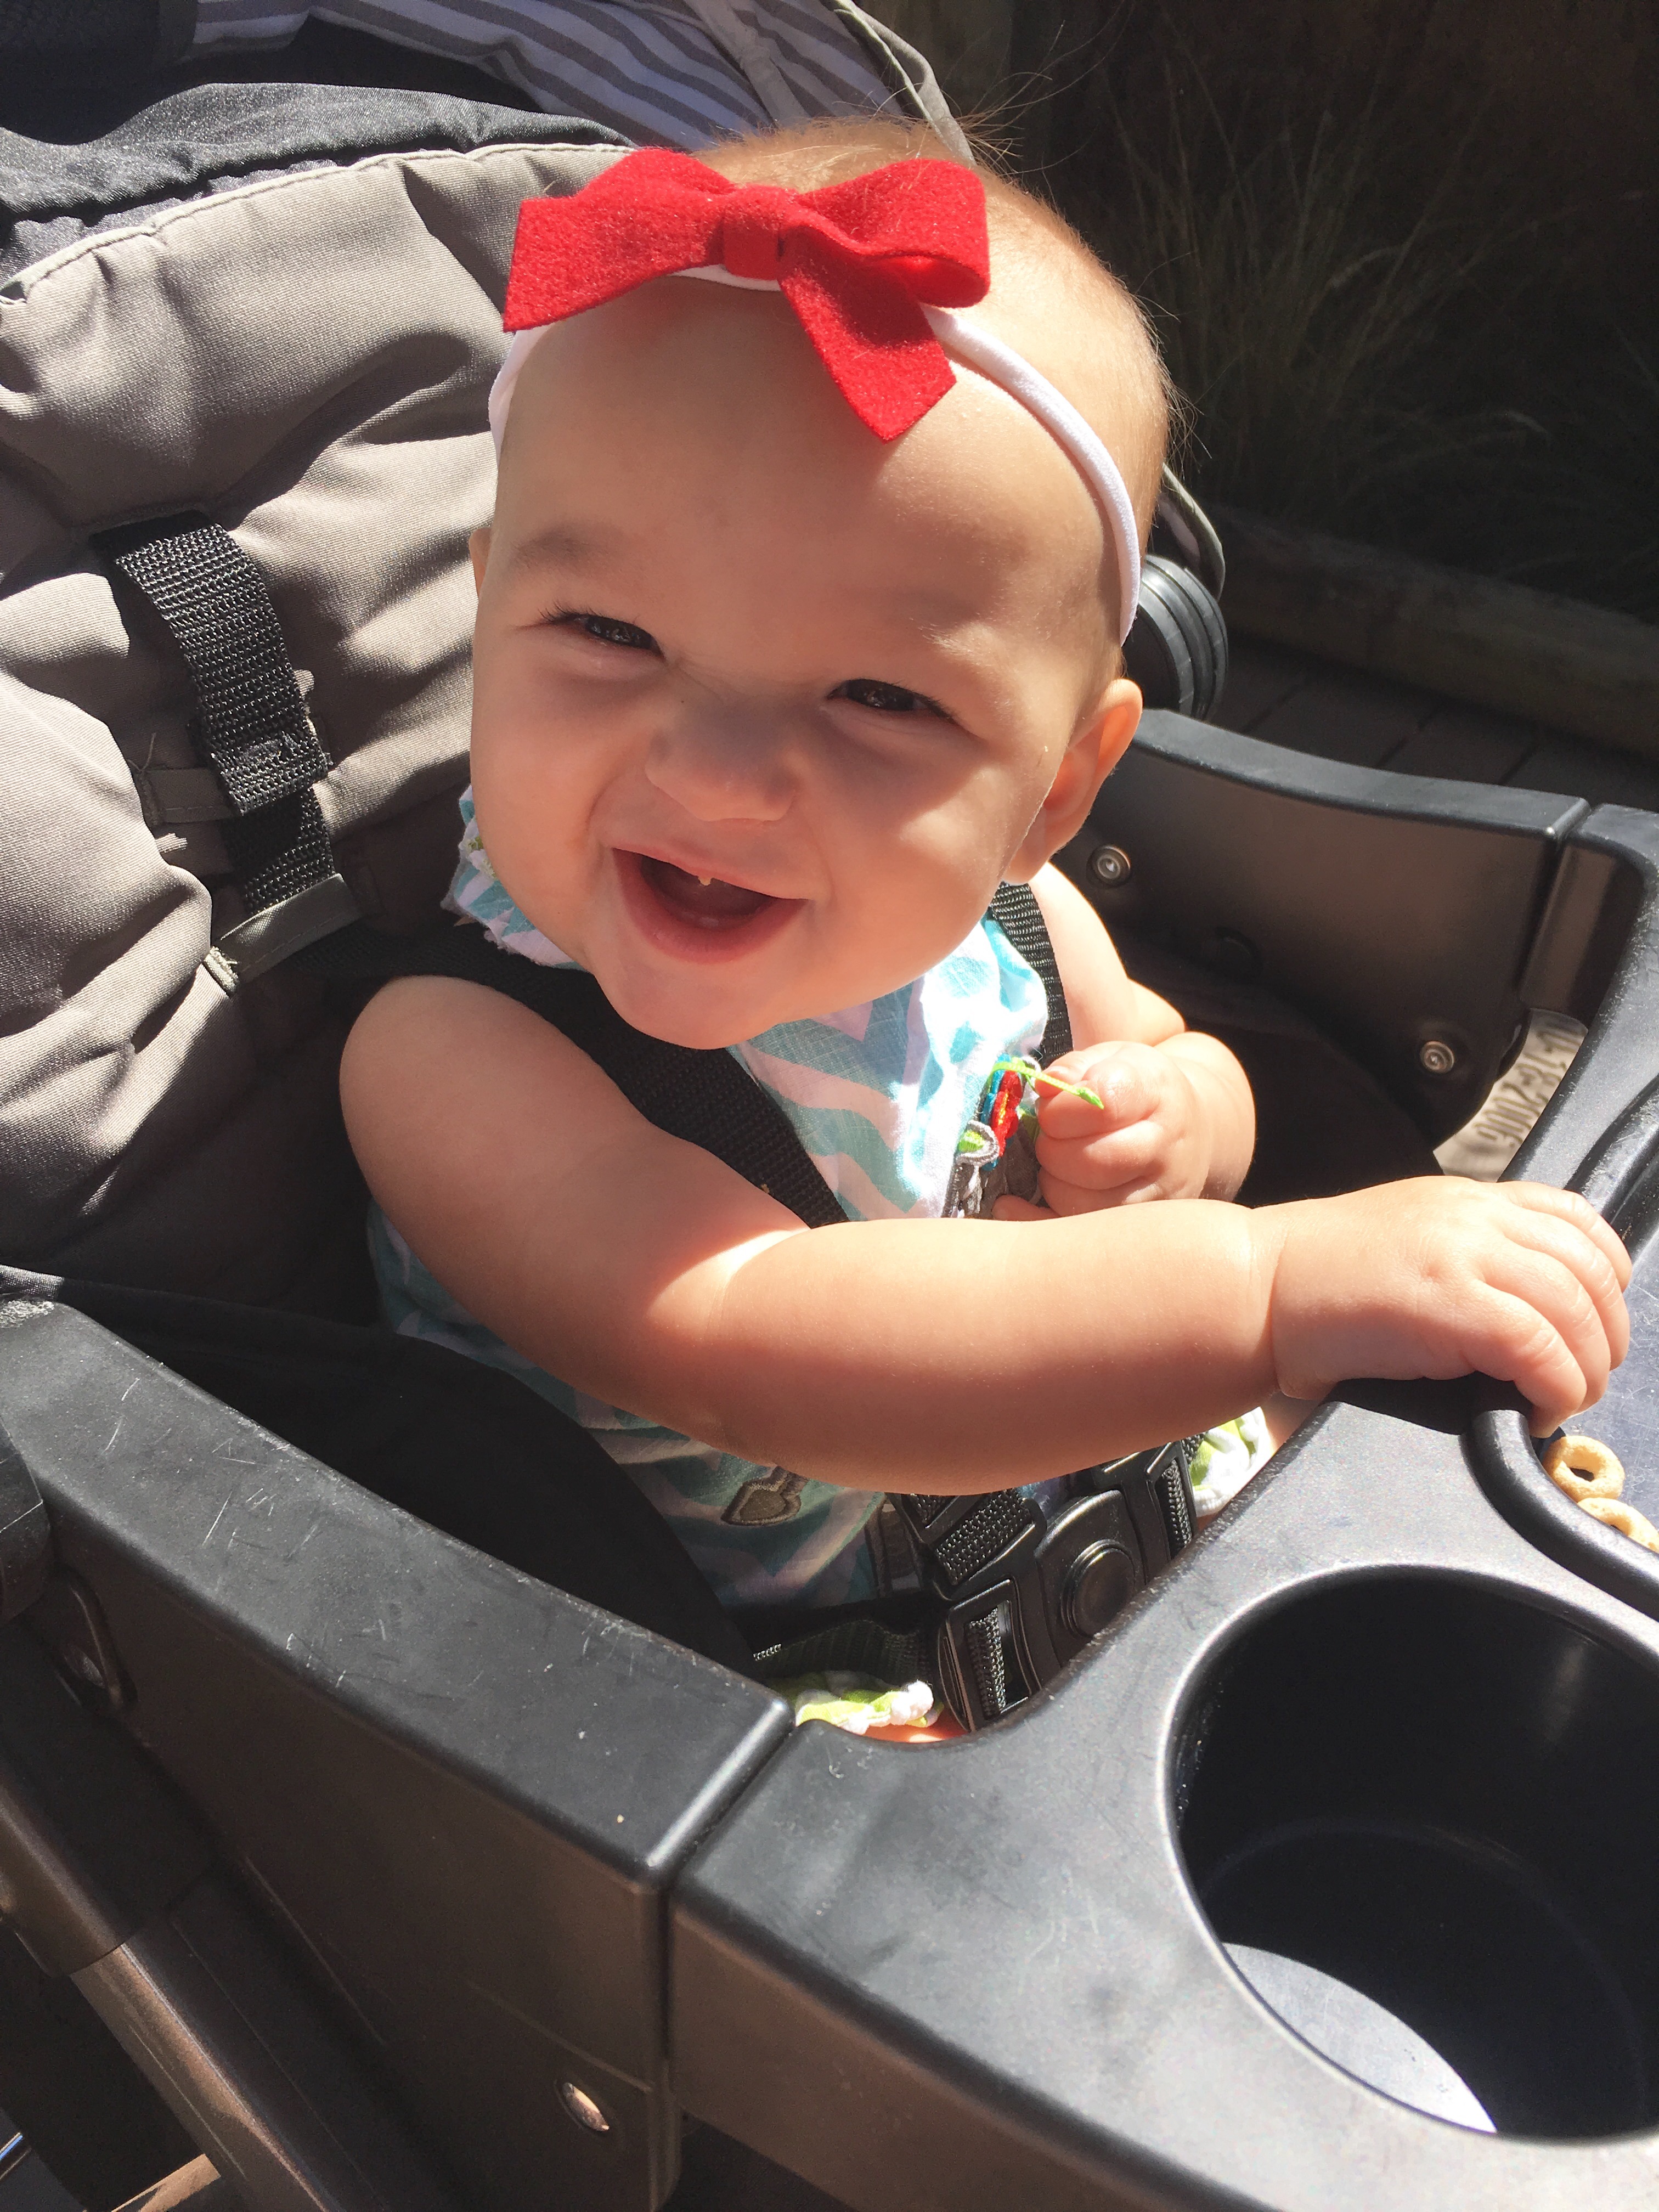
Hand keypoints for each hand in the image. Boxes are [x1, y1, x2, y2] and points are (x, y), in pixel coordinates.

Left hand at [1022, 1042, 1215, 1212]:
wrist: (1187, 1130)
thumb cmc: (1134, 1091)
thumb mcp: (1110, 1060)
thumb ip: (1073, 1069)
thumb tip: (1044, 1089)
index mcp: (1157, 1093)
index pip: (1104, 1103)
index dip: (1061, 1107)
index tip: (1050, 1106)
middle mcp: (1167, 1148)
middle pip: (1095, 1161)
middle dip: (1053, 1149)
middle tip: (1049, 1139)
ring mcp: (1161, 1195)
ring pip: (1087, 1204)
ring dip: (1053, 1184)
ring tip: (1057, 1165)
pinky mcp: (1141, 1228)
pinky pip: (1081, 1238)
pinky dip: (1040, 1220)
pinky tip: (1018, 1203)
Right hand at [1264, 1178, 1630, 1432]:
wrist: (1253, 1288)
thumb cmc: (1314, 1282)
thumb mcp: (1403, 1241)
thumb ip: (1462, 1256)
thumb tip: (1519, 1313)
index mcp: (1465, 1200)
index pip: (1576, 1219)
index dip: (1608, 1275)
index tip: (1597, 1321)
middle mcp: (1473, 1217)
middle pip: (1591, 1268)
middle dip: (1607, 1333)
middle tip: (1586, 1376)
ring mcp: (1463, 1256)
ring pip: (1578, 1309)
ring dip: (1587, 1369)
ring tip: (1564, 1400)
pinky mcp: (1450, 1305)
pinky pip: (1542, 1349)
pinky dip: (1557, 1388)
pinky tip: (1535, 1412)